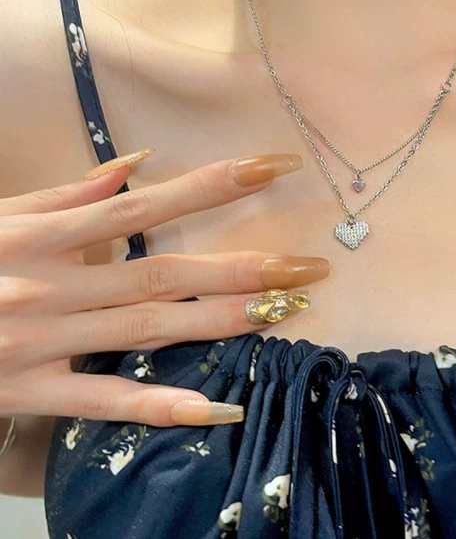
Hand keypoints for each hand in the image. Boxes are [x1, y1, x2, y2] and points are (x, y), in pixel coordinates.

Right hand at [0, 150, 327, 427]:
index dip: (216, 185)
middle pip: (167, 274)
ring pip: (153, 330)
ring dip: (225, 322)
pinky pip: (108, 401)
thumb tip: (140, 165)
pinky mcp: (33, 392)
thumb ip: (73, 193)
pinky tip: (222, 406)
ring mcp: (47, 343)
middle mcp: (55, 287)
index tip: (273, 169)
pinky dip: (165, 406)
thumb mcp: (3, 214)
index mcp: (47, 236)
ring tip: (288, 313)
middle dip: (244, 267)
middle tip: (309, 266)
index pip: (151, 206)